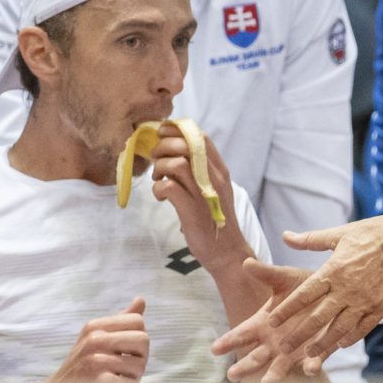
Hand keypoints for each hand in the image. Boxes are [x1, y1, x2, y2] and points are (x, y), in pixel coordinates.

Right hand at [28, 297, 148, 382]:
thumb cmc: (83, 372)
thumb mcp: (97, 341)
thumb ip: (121, 321)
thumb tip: (141, 299)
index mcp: (95, 326)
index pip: (138, 322)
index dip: (137, 341)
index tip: (123, 355)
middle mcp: (94, 339)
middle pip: (144, 340)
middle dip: (140, 360)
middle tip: (123, 373)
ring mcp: (95, 360)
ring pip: (140, 366)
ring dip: (132, 382)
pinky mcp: (99, 382)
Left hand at [151, 125, 251, 271]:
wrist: (226, 252)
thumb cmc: (214, 219)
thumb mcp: (212, 189)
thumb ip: (200, 171)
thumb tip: (173, 153)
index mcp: (220, 170)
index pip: (199, 137)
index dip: (177, 130)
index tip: (163, 135)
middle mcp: (214, 178)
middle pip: (185, 145)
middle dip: (163, 147)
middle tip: (156, 160)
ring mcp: (204, 193)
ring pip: (176, 163)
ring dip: (159, 167)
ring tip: (159, 178)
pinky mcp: (192, 210)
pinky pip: (168, 187)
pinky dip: (158, 188)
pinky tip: (161, 196)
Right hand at [211, 259, 326, 382]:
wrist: (332, 293)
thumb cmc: (303, 286)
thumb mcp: (284, 278)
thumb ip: (266, 273)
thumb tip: (246, 262)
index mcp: (264, 323)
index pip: (242, 334)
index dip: (229, 341)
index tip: (215, 349)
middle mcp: (275, 341)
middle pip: (256, 357)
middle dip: (245, 366)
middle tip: (232, 375)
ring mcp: (294, 350)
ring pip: (281, 366)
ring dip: (275, 375)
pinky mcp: (316, 353)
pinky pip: (314, 362)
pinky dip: (312, 366)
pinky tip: (311, 368)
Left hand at [212, 208, 382, 382]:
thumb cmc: (373, 232)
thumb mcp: (340, 233)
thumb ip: (311, 239)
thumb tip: (285, 236)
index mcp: (334, 270)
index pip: (304, 294)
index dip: (287, 309)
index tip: (271, 320)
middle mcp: (347, 289)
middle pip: (318, 317)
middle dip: (299, 335)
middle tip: (282, 348)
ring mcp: (365, 300)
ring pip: (339, 328)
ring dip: (323, 344)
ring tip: (309, 355)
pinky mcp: (381, 306)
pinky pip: (363, 328)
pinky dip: (351, 338)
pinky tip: (341, 345)